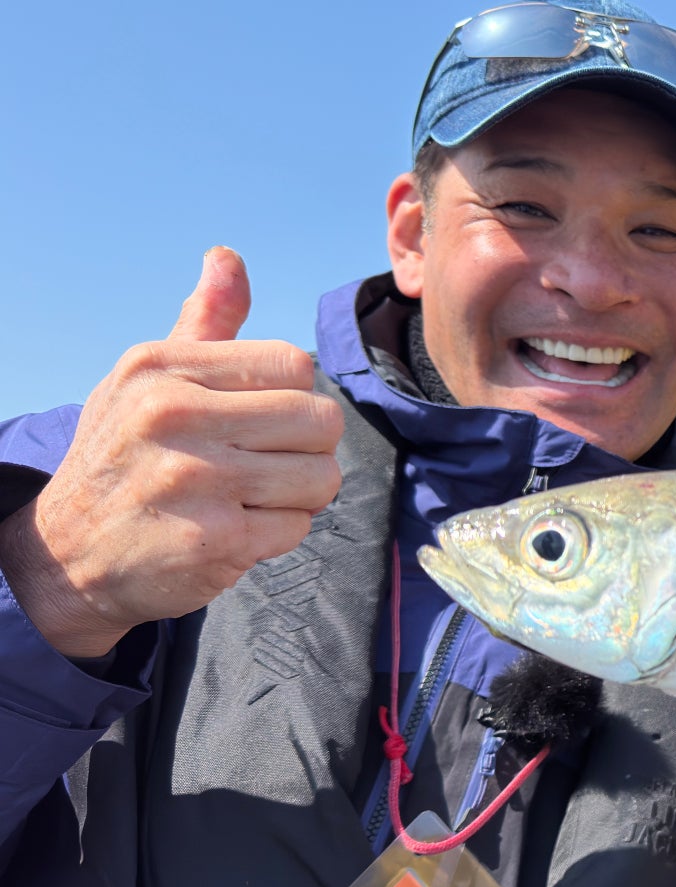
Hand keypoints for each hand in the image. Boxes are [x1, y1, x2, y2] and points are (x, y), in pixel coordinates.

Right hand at [0, 248, 342, 657]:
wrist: (67, 554)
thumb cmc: (126, 454)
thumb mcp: (146, 380)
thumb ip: (203, 324)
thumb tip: (227, 257)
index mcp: (162, 368)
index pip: (295, 365)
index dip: (293, 397)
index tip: (257, 420)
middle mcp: (173, 415)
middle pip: (320, 420)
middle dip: (308, 449)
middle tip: (265, 464)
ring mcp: (195, 479)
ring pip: (322, 477)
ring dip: (298, 495)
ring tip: (247, 497)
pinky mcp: (215, 538)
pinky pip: (298, 526)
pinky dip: (278, 533)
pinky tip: (233, 530)